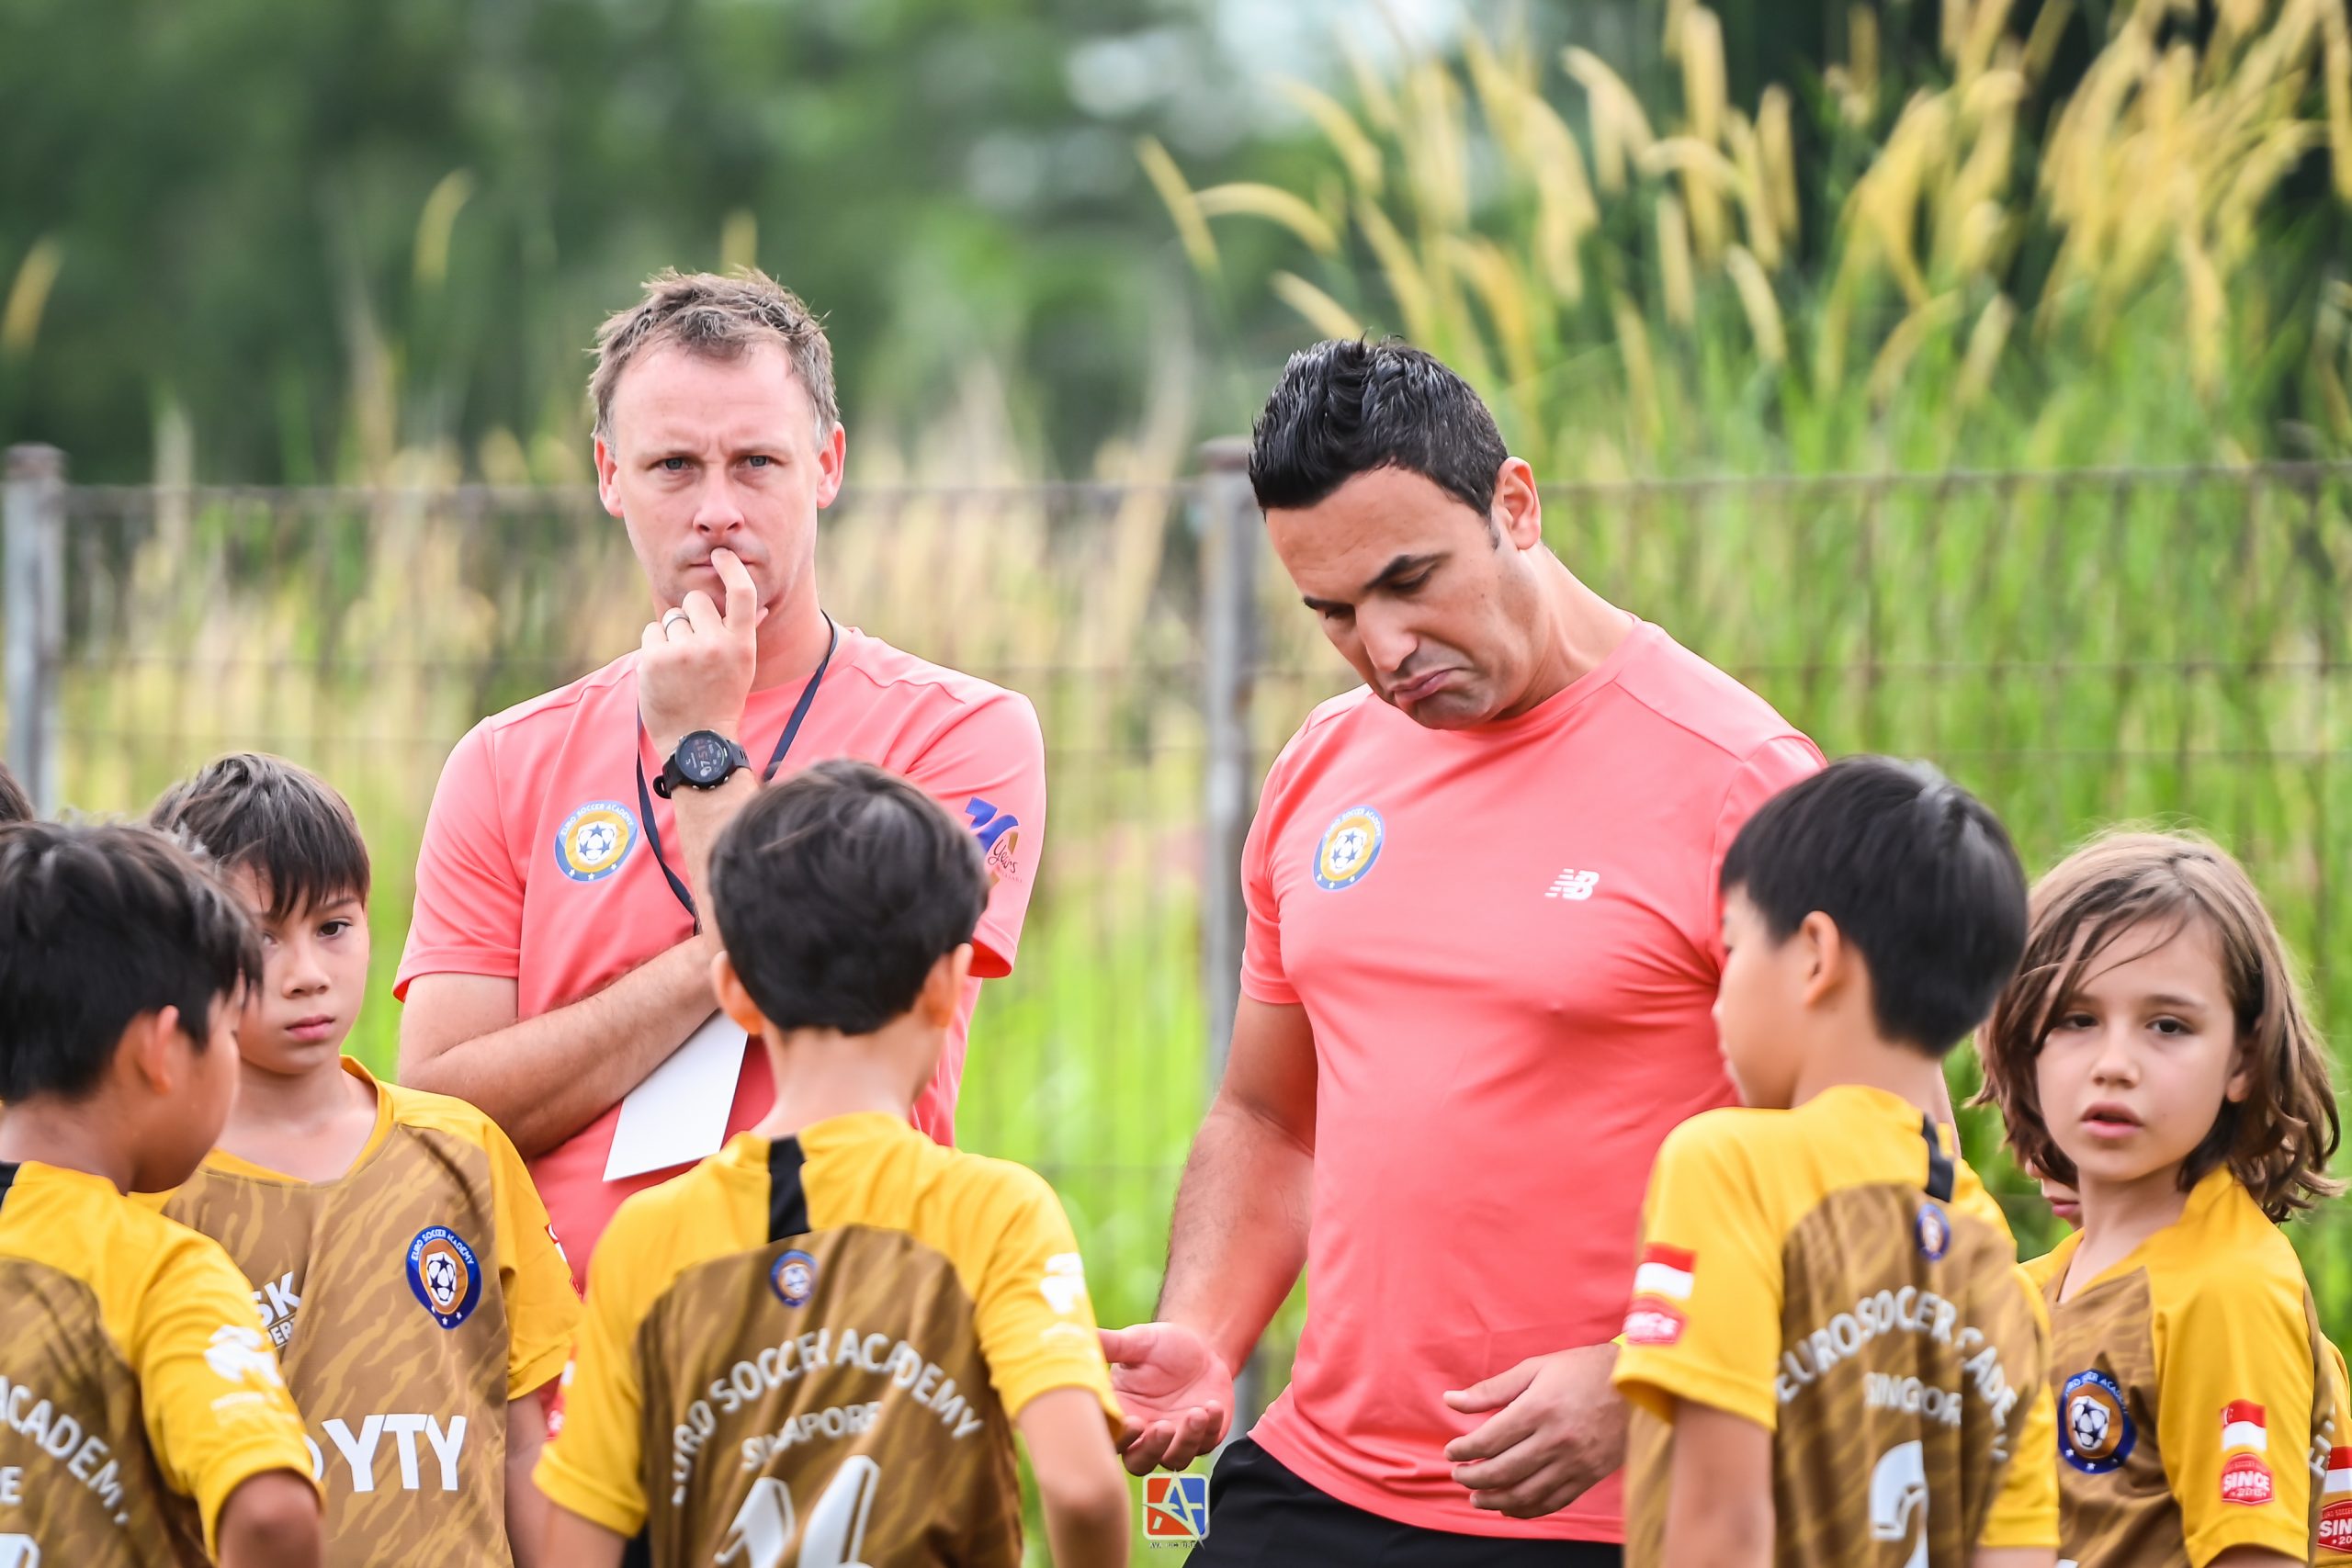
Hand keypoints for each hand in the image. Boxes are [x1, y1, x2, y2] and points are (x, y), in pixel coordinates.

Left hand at [638, 546, 762, 754]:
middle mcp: (716, 645)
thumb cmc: (721, 701)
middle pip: (696, 601)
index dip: (732, 568)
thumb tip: (759, 606)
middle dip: (691, 615)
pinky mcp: (656, 659)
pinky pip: (651, 632)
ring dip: (672, 634)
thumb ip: (744, 634)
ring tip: (679, 665)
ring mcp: (685, 652)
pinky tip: (663, 670)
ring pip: (671, 617)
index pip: (742, 593)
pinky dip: (654, 647)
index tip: (721, 555)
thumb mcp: (742, 668)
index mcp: (742, 646)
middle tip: (693, 646)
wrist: (697, 740)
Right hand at [1100, 1323, 1233, 1475]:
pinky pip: (1205, 1445)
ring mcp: (1173, 1440)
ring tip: (1197, 1412)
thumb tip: (1077, 1334)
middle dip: (1151, 1450)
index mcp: (1120, 1412)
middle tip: (1164, 1427)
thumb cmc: (1162, 1345)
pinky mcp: (1202, 1439)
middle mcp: (1143, 1433)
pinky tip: (1213, 1406)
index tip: (1134, 1421)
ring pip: (1174, 1460)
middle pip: (1139, 1462)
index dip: (1120, 1438)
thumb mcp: (1137, 1342)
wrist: (1202, 1347)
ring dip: (1186, 1441)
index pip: (1111, 1437)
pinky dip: (1210, 1430)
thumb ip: (1110, 1345)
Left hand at [1443, 1343, 1626, 1517]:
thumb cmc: (1580, 1370)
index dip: (1463, 1450)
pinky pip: (1553, 1502)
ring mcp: (1574, 1462)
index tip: (1452, 1452)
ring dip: (1494, 1500)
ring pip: (1525, 1493)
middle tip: (1458, 1475)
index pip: (1488, 1440)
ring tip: (1476, 1498)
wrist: (1634, 1382)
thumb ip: (1491, 1389)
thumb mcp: (1534, 1369)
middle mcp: (1555, 1439)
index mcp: (1538, 1408)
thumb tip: (1450, 1401)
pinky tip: (1509, 1506)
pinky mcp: (1589, 1476)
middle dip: (1473, 1478)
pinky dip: (1527, 1510)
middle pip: (1502, 1470)